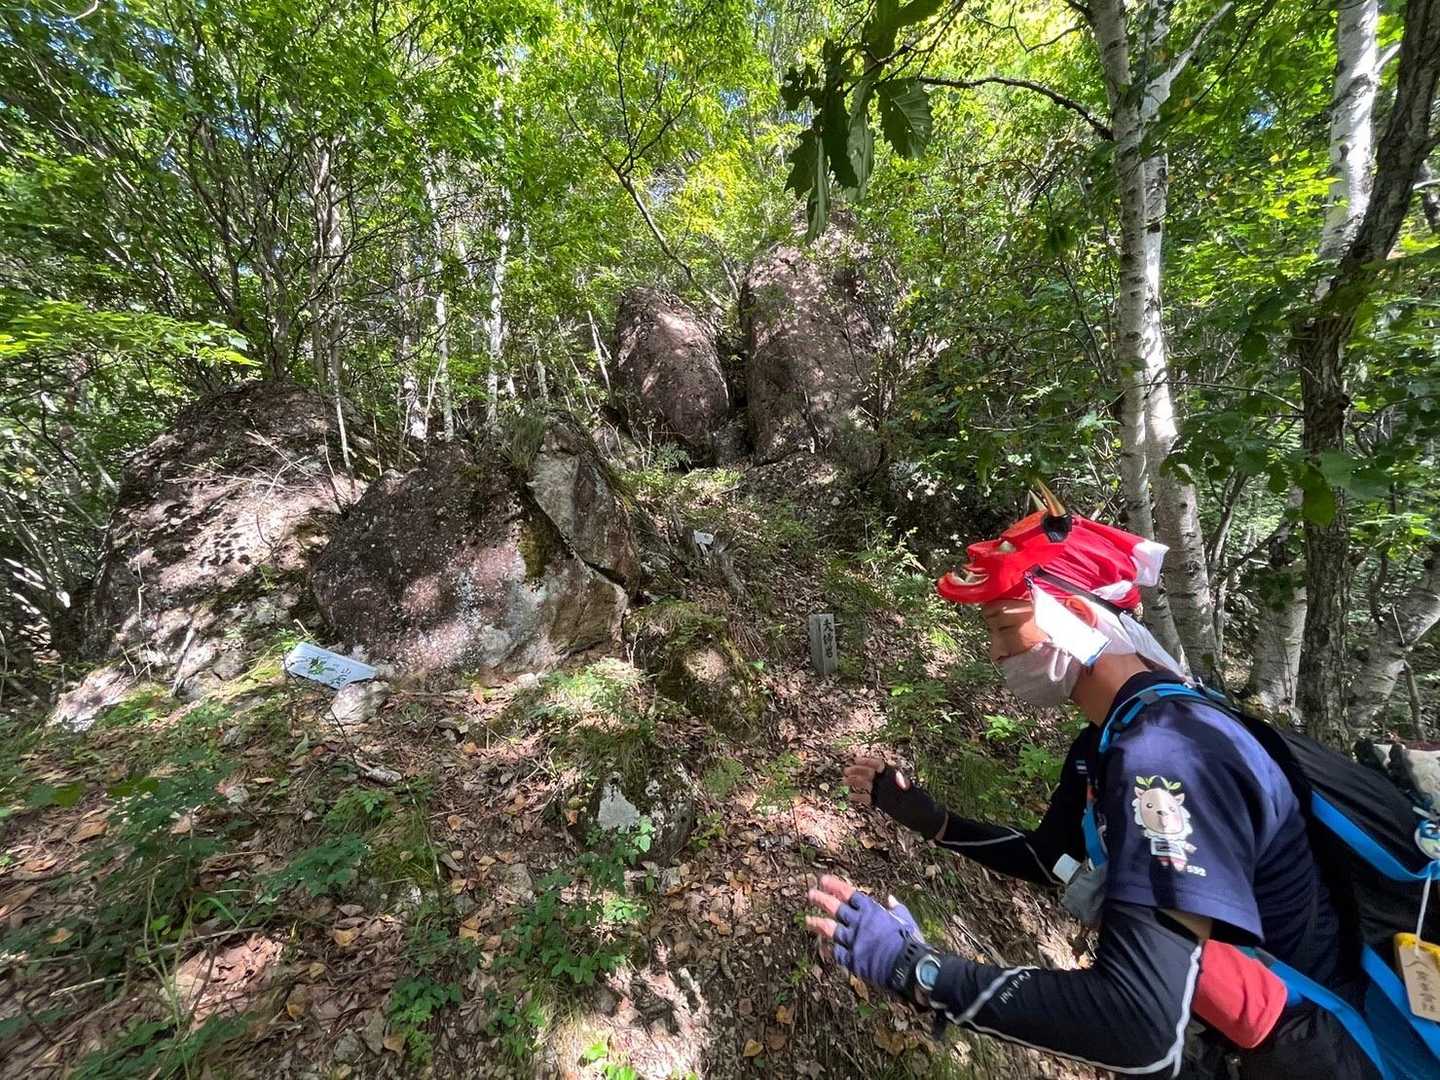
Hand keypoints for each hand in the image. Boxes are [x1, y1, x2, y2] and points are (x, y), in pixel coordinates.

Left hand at [804, 875, 923, 991]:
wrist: (907, 965)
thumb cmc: (910, 941)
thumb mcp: (906, 919)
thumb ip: (896, 908)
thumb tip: (890, 899)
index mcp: (871, 911)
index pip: (849, 894)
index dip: (835, 886)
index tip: (823, 880)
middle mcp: (858, 923)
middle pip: (834, 908)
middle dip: (821, 899)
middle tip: (810, 894)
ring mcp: (853, 941)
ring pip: (829, 929)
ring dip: (817, 923)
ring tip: (807, 920)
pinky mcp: (852, 959)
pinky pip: (836, 953)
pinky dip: (829, 949)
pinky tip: (822, 947)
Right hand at [844, 755, 946, 838]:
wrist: (926, 820)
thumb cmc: (924, 806)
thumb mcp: (917, 795)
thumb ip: (907, 787)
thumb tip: (901, 779)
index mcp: (896, 778)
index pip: (880, 766)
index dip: (868, 761)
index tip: (856, 760)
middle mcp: (888, 784)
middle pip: (870, 774)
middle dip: (858, 771)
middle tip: (845, 771)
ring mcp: (884, 793)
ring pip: (867, 785)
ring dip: (855, 782)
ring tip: (844, 782)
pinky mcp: (883, 804)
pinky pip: (869, 799)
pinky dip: (859, 798)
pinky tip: (850, 797)